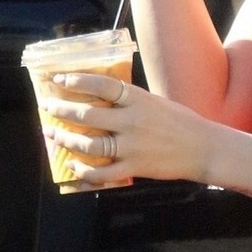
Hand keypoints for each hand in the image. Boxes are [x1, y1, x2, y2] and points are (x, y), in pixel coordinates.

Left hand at [42, 72, 216, 191]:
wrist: (204, 148)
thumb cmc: (181, 122)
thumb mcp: (155, 101)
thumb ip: (129, 100)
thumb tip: (100, 98)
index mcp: (138, 99)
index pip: (101, 85)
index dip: (76, 81)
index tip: (58, 79)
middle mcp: (132, 121)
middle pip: (87, 115)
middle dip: (61, 110)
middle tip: (47, 107)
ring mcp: (132, 146)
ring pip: (89, 145)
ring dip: (66, 140)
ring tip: (53, 134)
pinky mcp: (135, 167)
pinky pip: (103, 173)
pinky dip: (84, 171)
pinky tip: (73, 165)